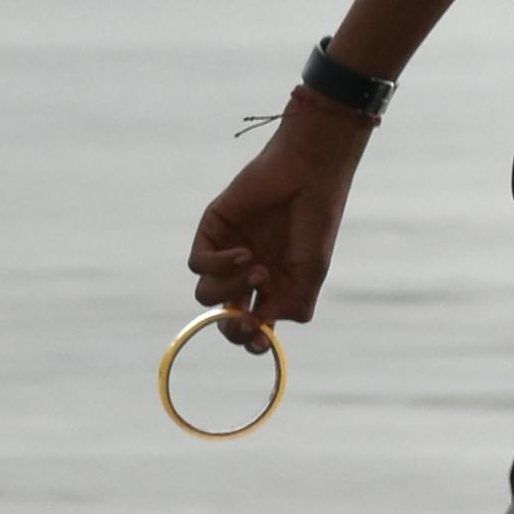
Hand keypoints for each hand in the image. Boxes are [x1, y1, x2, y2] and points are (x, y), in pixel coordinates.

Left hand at [187, 91, 365, 333]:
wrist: (309, 171)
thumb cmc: (316, 219)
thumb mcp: (312, 271)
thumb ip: (292, 304)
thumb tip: (261, 328)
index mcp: (274, 287)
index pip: (252, 327)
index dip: (251, 341)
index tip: (260, 341)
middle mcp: (247, 273)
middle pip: (224, 317)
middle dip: (232, 326)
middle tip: (247, 318)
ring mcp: (227, 252)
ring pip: (206, 295)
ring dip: (230, 290)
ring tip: (257, 268)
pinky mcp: (212, 231)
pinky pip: (197, 264)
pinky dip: (218, 265)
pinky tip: (244, 252)